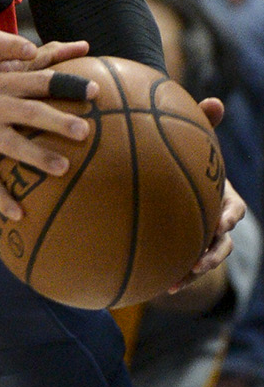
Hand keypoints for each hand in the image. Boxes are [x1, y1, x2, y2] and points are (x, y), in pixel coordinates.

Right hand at [0, 47, 97, 217]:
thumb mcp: (2, 69)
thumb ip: (44, 58)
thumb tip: (84, 45)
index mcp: (4, 83)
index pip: (40, 81)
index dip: (67, 85)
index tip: (95, 92)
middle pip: (30, 112)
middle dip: (56, 121)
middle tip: (84, 131)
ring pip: (12, 146)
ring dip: (37, 157)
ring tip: (63, 167)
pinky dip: (2, 198)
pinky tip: (20, 214)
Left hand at [168, 96, 243, 288]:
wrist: (169, 173)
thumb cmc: (188, 154)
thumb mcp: (197, 140)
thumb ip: (205, 123)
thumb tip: (215, 101)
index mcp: (223, 198)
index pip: (234, 210)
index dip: (229, 217)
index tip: (221, 221)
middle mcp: (214, 222)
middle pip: (221, 244)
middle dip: (212, 255)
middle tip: (199, 262)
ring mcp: (199, 237)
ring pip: (201, 260)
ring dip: (192, 272)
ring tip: (175, 282)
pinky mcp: (181, 247)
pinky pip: (177, 264)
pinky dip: (170, 274)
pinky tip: (152, 284)